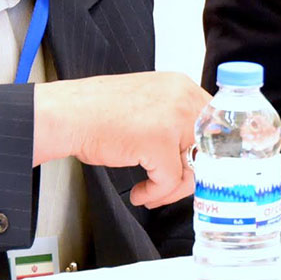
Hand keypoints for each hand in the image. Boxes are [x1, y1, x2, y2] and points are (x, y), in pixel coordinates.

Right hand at [33, 71, 211, 207]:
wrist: (67, 114)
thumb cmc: (97, 112)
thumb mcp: (148, 104)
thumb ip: (174, 119)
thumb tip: (195, 151)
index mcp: (180, 85)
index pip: (213, 124)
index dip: (207, 151)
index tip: (198, 168)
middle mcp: (181, 97)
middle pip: (208, 147)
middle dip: (191, 174)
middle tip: (171, 185)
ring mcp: (172, 118)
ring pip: (193, 167)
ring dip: (172, 188)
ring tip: (152, 191)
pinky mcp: (158, 142)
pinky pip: (170, 180)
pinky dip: (155, 193)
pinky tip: (140, 192)